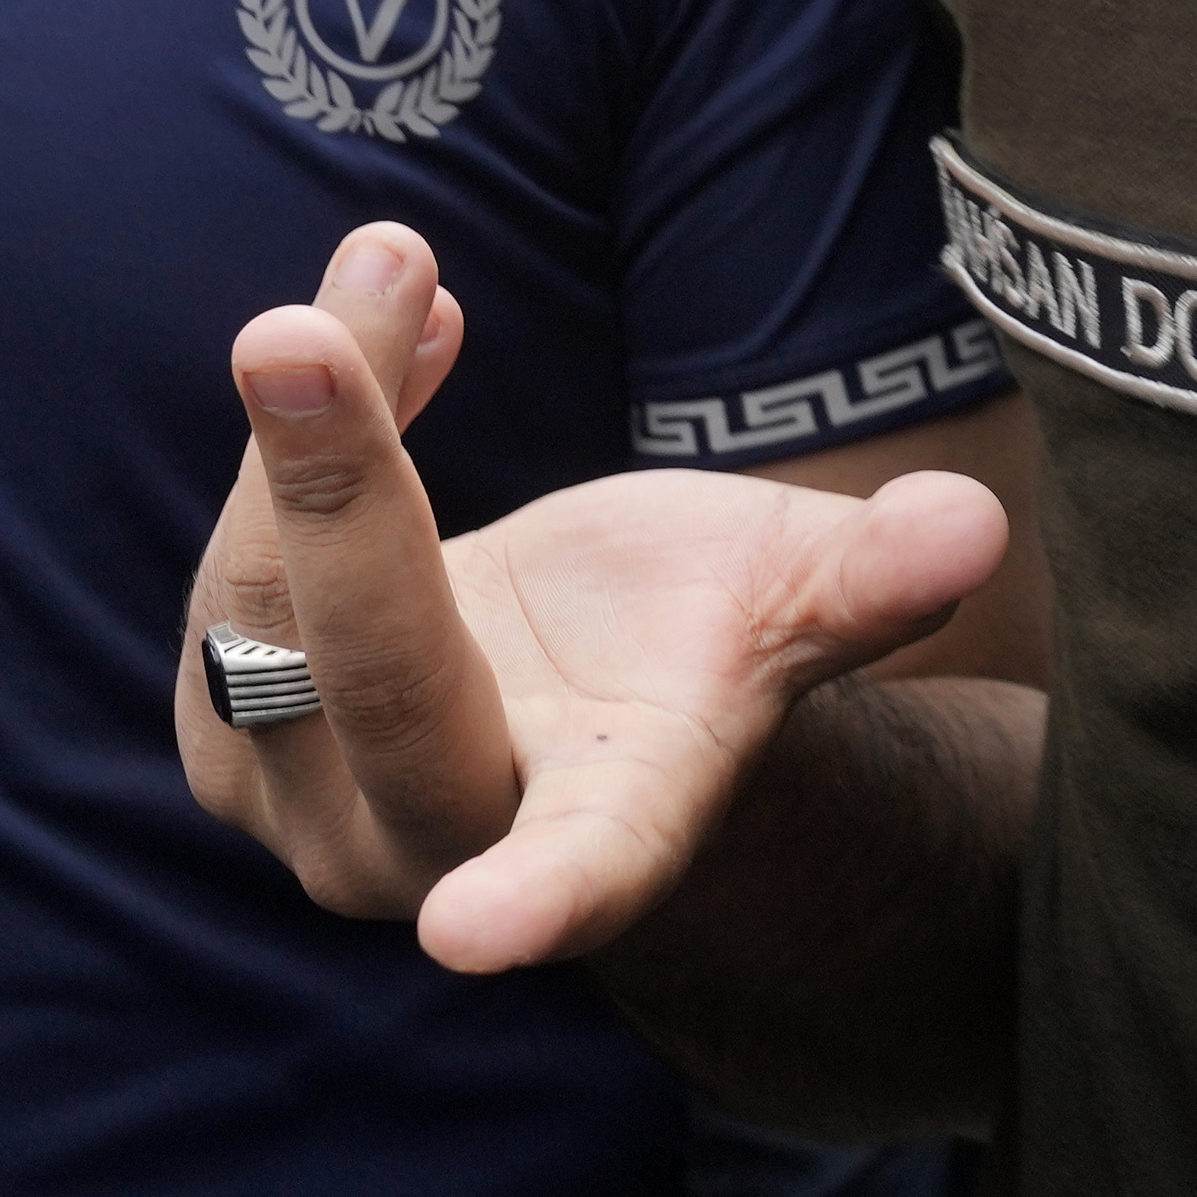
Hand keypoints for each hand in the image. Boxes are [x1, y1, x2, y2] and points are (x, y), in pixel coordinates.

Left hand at [174, 225, 1013, 973]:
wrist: (567, 700)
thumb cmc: (695, 646)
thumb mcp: (788, 601)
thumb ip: (867, 574)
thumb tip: (970, 524)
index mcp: (608, 831)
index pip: (580, 873)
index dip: (536, 900)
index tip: (473, 934)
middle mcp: (442, 846)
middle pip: (376, 674)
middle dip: (335, 496)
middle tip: (292, 330)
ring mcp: (312, 809)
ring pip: (262, 600)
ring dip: (320, 414)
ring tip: (394, 262)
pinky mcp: (225, 735)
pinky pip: (234, 564)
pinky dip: (304, 433)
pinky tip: (397, 320)